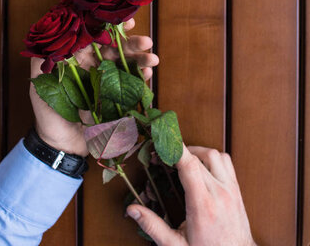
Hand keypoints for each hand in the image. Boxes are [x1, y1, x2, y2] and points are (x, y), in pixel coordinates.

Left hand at [29, 18, 157, 155]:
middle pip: (115, 48)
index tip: (125, 20)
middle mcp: (94, 65)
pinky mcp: (116, 97)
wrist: (60, 145)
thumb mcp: (39, 85)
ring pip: (126, 63)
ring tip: (153, 58)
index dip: (110, 28)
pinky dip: (141, 77)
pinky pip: (131, 84)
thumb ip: (41, 61)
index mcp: (77, 58)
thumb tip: (49, 37)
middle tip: (146, 40)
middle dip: (131, 43)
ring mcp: (107, 81)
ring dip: (141, 58)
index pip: (95, 37)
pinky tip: (148, 74)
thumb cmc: (47, 113)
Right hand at [127, 145, 255, 245]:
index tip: (160, 143)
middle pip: (197, 157)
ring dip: (196, 152)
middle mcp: (219, 193)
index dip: (174, 149)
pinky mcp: (236, 189)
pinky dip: (212, 157)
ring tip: (182, 161)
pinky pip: (225, 161)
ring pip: (214, 154)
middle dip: (177, 152)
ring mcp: (230, 190)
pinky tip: (201, 167)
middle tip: (162, 159)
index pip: (189, 165)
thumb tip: (132, 210)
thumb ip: (153, 226)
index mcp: (202, 206)